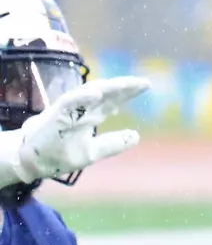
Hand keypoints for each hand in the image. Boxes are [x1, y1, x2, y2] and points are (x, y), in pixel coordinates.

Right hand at [0, 77, 148, 186]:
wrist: (33, 162)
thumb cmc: (59, 153)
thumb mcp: (92, 152)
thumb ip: (113, 144)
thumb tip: (136, 136)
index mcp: (91, 116)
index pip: (113, 101)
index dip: (128, 93)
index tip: (146, 85)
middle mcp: (81, 109)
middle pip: (105, 94)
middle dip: (124, 87)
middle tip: (144, 82)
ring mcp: (68, 110)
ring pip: (89, 93)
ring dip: (107, 88)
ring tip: (126, 84)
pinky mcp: (55, 115)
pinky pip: (69, 102)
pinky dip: (82, 96)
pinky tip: (97, 92)